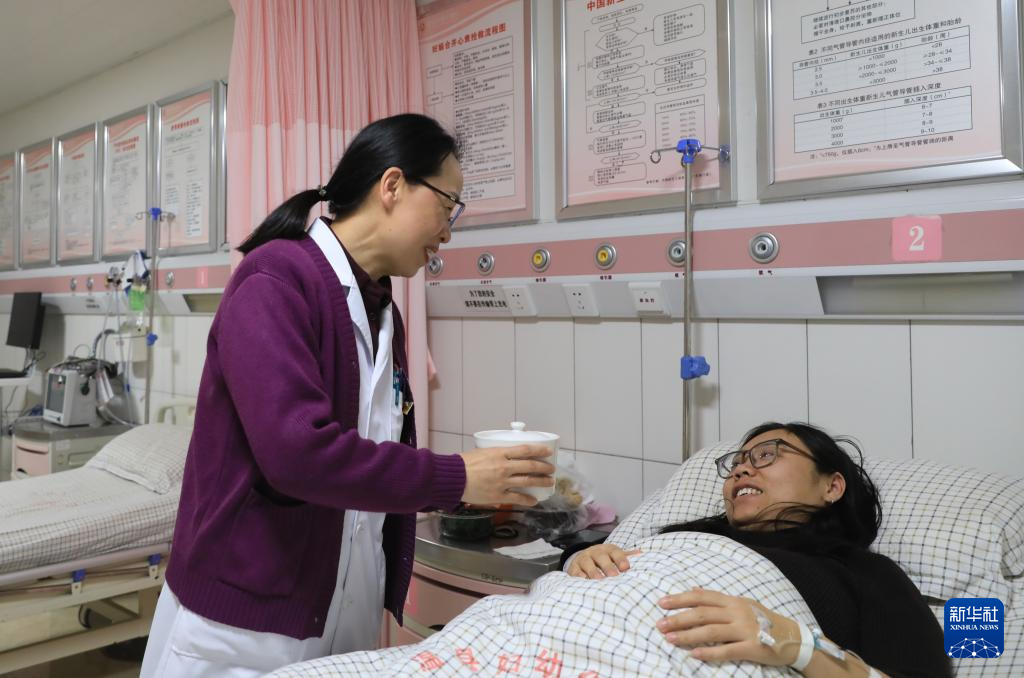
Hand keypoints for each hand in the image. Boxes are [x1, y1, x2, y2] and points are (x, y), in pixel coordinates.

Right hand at [458, 445, 553, 506]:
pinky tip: (534, 501)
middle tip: (551, 469)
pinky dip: (527, 500)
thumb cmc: (463, 463)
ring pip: (528, 482)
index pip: (525, 450)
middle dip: (544, 467)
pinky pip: (517, 498)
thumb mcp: (482, 451)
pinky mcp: (498, 496)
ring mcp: (502, 482)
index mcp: (500, 453)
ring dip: (541, 482)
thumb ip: (496, 454)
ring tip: (549, 482)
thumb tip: (506, 455)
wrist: (452, 478)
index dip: (539, 450)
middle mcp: (504, 467)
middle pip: (530, 466)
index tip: (548, 452)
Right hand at [567, 543, 640, 578]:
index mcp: (607, 550)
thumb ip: (626, 556)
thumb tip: (641, 554)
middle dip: (607, 566)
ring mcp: (583, 559)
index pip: (614, 551)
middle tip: (614, 576)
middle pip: (600, 557)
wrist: (583, 558)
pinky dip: (578, 576)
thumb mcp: (614, 556)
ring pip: (587, 563)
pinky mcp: (573, 568)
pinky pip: (575, 571)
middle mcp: (594, 552)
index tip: (626, 567)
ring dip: (593, 571)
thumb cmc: (604, 560)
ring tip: (599, 580)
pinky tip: (583, 581)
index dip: (620, 558)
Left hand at [656, 587, 799, 665]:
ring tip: (670, 639)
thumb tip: (694, 589)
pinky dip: (709, 652)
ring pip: (711, 631)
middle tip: (659, 624)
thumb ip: (718, 600)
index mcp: (733, 601)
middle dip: (678, 618)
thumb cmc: (764, 620)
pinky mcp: (752, 647)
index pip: (702, 597)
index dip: (681, 598)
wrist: (793, 638)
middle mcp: (738, 612)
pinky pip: (727, 650)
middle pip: (702, 613)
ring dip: (688, 635)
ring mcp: (745, 629)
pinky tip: (694, 654)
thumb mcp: (742, 604)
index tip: (661, 602)